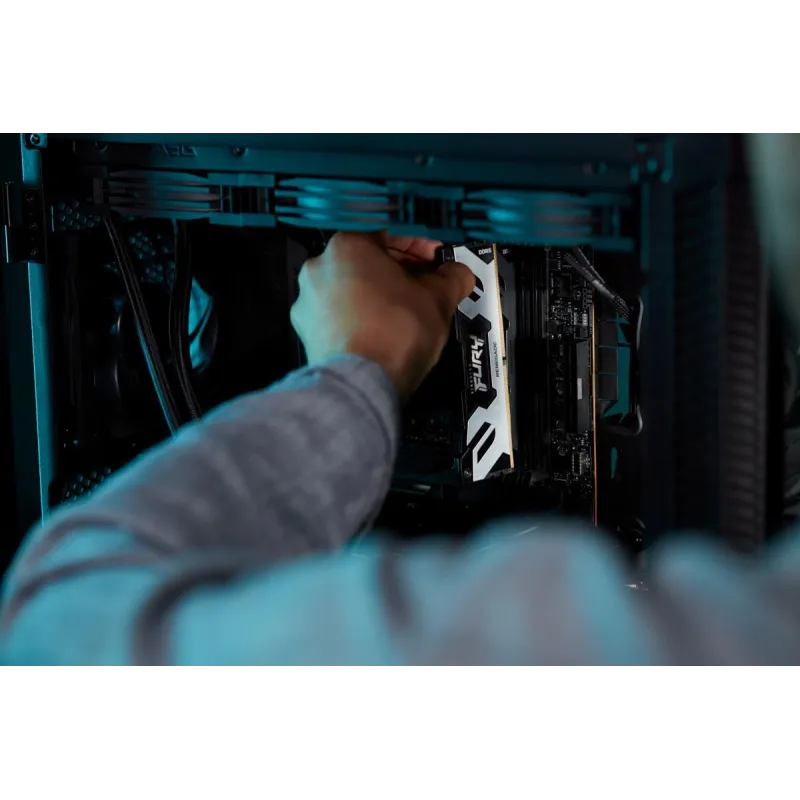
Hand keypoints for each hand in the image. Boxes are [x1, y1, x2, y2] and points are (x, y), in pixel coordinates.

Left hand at [291, 232, 474, 398]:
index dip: (419, 244)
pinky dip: (362, 318)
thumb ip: (451, 278)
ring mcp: (310, 302)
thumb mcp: (438, 298)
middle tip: (425, 284)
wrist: (363, 384)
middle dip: (399, 271)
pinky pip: (340, 315)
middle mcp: (320, 268)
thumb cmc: (393, 336)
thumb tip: (458, 275)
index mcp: (347, 245)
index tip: (434, 257)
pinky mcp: (308, 332)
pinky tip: (384, 331)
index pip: (389, 231)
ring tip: (407, 312)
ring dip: (379, 294)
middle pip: (366, 259)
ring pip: (351, 288)